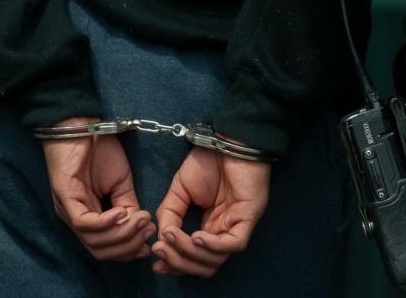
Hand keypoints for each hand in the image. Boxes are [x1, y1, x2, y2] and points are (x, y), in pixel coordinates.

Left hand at [42, 117, 155, 260]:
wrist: (83, 123)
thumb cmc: (99, 150)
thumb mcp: (121, 183)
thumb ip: (128, 206)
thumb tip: (141, 227)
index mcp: (87, 217)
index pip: (105, 248)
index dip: (128, 250)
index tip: (151, 242)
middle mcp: (74, 218)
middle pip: (99, 251)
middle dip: (128, 246)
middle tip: (149, 230)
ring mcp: (67, 209)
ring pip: (93, 241)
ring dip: (122, 234)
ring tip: (141, 219)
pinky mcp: (64, 196)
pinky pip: (84, 222)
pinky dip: (106, 223)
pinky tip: (123, 212)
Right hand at [152, 145, 270, 277]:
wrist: (226, 139)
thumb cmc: (207, 161)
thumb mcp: (179, 190)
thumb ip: (169, 214)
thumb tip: (162, 239)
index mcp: (210, 227)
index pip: (195, 259)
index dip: (175, 265)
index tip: (155, 263)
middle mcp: (225, 231)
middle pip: (205, 266)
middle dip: (179, 263)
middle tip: (160, 250)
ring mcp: (238, 225)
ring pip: (217, 259)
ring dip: (189, 254)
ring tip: (171, 237)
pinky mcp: (249, 216)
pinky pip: (233, 244)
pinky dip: (212, 246)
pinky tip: (195, 236)